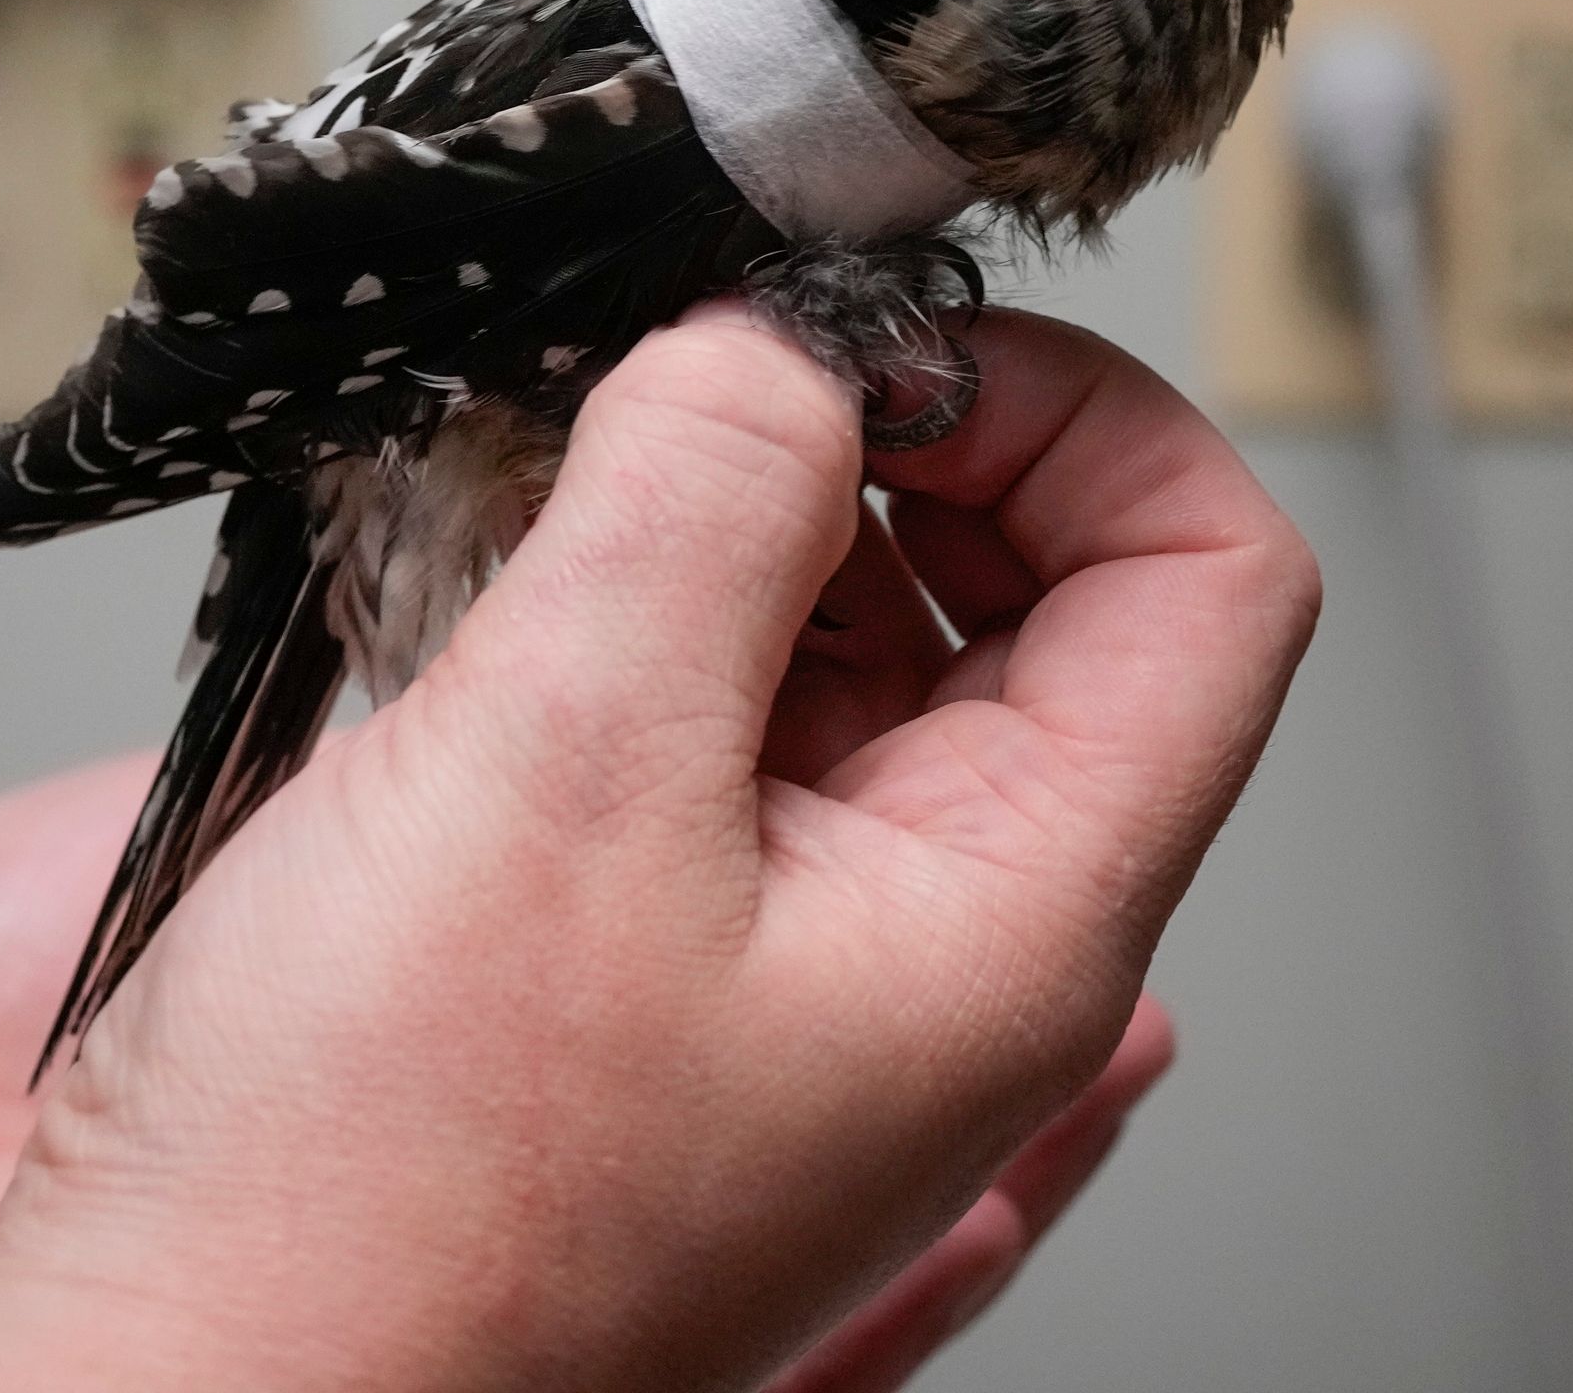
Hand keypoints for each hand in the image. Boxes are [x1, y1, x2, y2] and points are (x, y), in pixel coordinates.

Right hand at [0, 304, 1320, 1392]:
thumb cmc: (363, 1234)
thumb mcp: (564, 778)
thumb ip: (706, 501)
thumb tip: (781, 339)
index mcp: (1008, 928)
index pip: (1209, 585)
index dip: (1075, 413)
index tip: (888, 338)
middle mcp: (917, 939)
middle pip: (1027, 595)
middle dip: (873, 441)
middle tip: (705, 372)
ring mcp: (761, 941)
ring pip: (833, 638)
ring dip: (712, 510)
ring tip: (561, 458)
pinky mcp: (605, 932)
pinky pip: (674, 709)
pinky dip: (598, 596)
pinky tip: (478, 559)